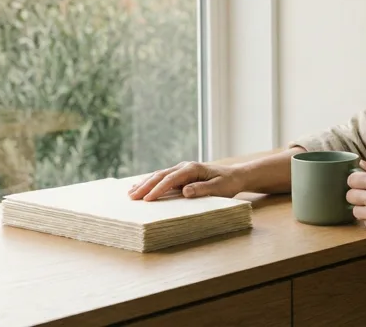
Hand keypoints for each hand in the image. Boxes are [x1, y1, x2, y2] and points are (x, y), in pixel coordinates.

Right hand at [128, 161, 244, 200]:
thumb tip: (185, 191)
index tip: (147, 199)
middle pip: (161, 175)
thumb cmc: (228, 183)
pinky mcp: (180, 175)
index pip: (172, 179)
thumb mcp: (219, 188)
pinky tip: (140, 187)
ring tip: (130, 193)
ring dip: (144, 184)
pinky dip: (150, 183)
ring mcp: (181, 170)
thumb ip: (202, 189)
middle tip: (132, 197)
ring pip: (158, 176)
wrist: (235, 176)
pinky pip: (162, 178)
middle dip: (145, 186)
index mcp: (193, 168)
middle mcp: (184, 166)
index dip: (158, 189)